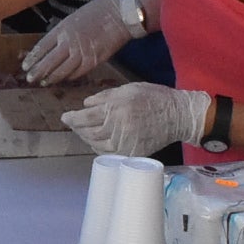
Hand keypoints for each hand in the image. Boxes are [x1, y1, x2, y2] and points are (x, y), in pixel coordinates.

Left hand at [23, 0, 140, 83]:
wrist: (119, 14)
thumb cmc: (98, 11)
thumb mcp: (73, 17)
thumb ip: (62, 32)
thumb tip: (52, 45)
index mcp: (62, 29)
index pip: (41, 47)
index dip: (32, 58)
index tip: (25, 65)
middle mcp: (69, 42)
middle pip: (48, 61)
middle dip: (37, 71)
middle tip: (29, 79)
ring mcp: (81, 53)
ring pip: (62, 71)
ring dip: (51, 78)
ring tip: (44, 82)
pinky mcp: (94, 61)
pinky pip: (77, 73)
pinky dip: (69, 77)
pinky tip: (64, 79)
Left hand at [60, 82, 211, 156]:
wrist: (178, 115)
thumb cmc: (154, 97)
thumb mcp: (128, 89)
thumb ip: (105, 96)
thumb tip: (86, 105)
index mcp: (116, 108)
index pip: (85, 117)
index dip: (72, 118)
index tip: (65, 118)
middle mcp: (118, 127)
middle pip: (88, 132)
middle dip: (77, 129)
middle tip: (73, 125)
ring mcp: (125, 142)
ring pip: (97, 145)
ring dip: (87, 139)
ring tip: (84, 133)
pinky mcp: (132, 153)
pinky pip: (110, 154)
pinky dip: (100, 148)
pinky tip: (97, 142)